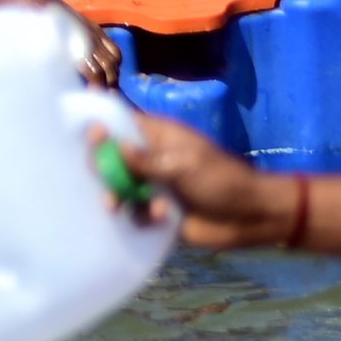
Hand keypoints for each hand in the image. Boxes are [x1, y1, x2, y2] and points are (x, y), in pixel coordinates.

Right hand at [115, 109, 293, 247]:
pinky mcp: (159, 213)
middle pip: (114, 156)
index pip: (124, 123)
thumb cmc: (221, 181)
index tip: (90, 133)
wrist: (250, 217)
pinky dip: (141, 215)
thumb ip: (147, 160)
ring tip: (113, 205)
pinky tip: (159, 216)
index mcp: (160, 138)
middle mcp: (152, 160)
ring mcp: (154, 186)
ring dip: (115, 195)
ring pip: (120, 187)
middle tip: (98, 175)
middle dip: (102, 166)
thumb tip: (114, 145)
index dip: (104, 126)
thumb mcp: (184, 165)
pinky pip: (135, 213)